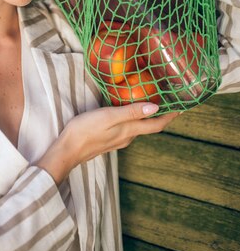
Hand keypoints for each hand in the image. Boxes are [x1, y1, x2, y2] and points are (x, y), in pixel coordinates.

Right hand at [36, 102, 178, 184]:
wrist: (67, 150)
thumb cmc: (85, 130)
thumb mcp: (107, 117)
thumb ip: (130, 112)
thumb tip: (155, 108)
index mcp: (129, 131)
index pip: (156, 125)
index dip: (170, 116)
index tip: (183, 106)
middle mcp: (127, 137)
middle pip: (150, 127)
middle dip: (161, 115)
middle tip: (169, 99)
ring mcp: (118, 140)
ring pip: (138, 128)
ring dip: (147, 117)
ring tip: (151, 101)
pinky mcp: (108, 139)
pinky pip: (127, 128)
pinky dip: (134, 119)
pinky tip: (128, 110)